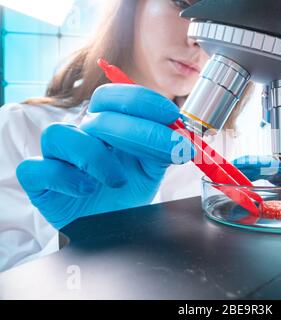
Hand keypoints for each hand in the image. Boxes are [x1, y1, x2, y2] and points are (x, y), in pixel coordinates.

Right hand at [17, 84, 194, 228]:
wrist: (110, 226)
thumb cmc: (127, 193)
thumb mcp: (152, 168)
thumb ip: (163, 148)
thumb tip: (182, 134)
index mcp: (107, 126)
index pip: (114, 97)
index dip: (142, 100)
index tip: (172, 115)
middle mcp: (81, 135)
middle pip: (96, 115)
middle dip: (138, 131)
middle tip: (170, 148)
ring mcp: (57, 157)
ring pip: (58, 134)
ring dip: (95, 156)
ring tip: (117, 180)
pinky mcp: (40, 182)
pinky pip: (37, 169)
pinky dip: (65, 178)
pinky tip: (87, 190)